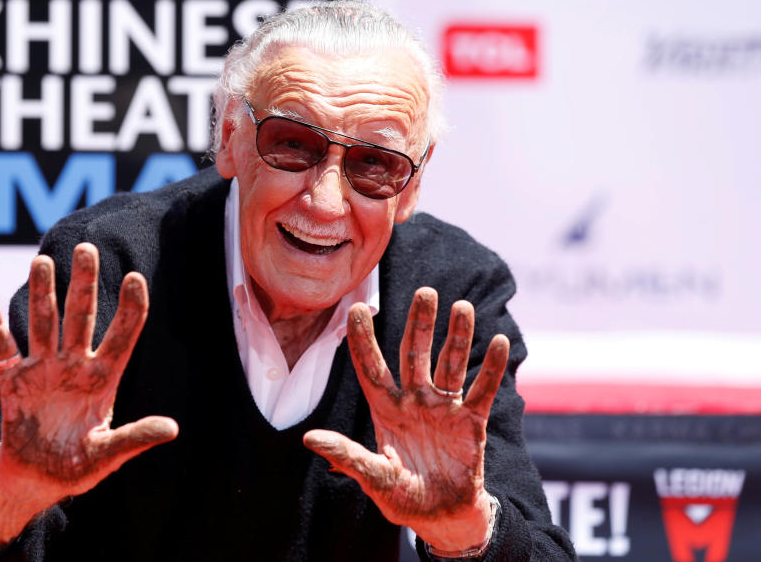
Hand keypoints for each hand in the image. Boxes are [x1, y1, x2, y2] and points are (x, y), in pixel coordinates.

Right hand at [0, 243, 177, 548]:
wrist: (36, 479)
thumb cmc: (78, 466)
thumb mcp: (108, 454)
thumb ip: (135, 439)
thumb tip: (172, 428)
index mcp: (103, 379)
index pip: (121, 336)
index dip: (130, 308)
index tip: (136, 277)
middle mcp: (74, 365)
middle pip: (81, 317)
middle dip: (83, 284)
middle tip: (86, 249)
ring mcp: (43, 368)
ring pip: (44, 322)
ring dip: (43, 293)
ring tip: (43, 261)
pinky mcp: (13, 380)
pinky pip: (2, 348)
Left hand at [303, 288, 507, 551]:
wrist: (443, 516)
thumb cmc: (404, 498)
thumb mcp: (375, 478)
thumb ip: (348, 457)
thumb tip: (309, 439)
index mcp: (385, 410)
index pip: (371, 367)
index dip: (363, 339)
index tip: (356, 307)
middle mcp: (414, 400)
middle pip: (415, 354)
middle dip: (420, 323)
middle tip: (425, 291)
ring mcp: (443, 407)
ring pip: (450, 364)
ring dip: (458, 336)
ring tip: (462, 306)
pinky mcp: (471, 421)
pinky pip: (482, 389)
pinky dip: (492, 368)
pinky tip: (499, 342)